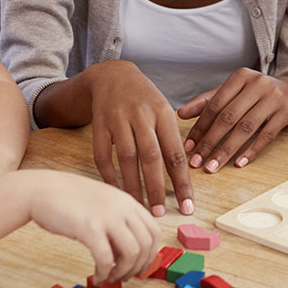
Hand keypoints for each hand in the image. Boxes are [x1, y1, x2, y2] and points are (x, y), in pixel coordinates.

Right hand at [28, 170, 159, 284]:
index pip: (154, 230)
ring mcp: (106, 217)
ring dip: (123, 271)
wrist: (43, 189)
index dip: (151, 253)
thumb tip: (131, 251)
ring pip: (131, 253)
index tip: (141, 266)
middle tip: (126, 276)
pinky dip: (104, 273)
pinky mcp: (89, 228)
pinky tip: (97, 276)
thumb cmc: (70, 198)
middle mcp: (121, 207)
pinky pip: (106, 258)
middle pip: (146, 243)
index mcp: (127, 201)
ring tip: (111, 277)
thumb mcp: (103, 202)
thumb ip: (119, 219)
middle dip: (139, 266)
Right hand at [87, 61, 193, 216]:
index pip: (175, 153)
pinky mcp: (99, 124)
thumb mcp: (163, 110)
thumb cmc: (144, 98)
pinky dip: (109, 175)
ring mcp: (118, 119)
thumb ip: (171, 138)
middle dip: (156, 188)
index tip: (188, 206)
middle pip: (151, 157)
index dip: (182, 182)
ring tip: (140, 207)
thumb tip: (184, 174)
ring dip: (133, 186)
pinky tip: (116, 191)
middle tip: (160, 213)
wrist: (112, 75)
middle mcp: (141, 115)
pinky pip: (102, 155)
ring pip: (127, 158)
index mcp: (162, 113)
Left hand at [178, 68, 287, 172]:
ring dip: (227, 150)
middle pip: (228, 117)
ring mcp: (273, 98)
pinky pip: (266, 135)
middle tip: (197, 161)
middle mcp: (257, 84)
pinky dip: (251, 150)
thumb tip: (180, 114)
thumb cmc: (256, 93)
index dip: (200, 127)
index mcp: (240, 77)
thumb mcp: (233, 91)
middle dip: (210, 142)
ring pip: (246, 128)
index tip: (188, 147)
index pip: (214, 105)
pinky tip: (239, 163)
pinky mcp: (286, 112)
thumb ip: (207, 102)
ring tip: (213, 166)